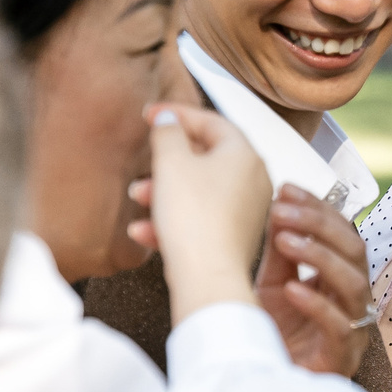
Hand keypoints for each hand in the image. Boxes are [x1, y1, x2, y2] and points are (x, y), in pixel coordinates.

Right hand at [135, 104, 272, 323]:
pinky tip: (142, 231)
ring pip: (199, 191)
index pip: (212, 121)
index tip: (150, 114)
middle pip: (205, 158)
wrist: (207, 277)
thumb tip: (169, 119)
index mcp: (245, 154)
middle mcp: (254, 180)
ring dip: (164, 192)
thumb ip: (167, 132)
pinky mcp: (235, 238)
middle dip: (167, 161)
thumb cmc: (193, 216)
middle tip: (144, 160)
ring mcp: (247, 211)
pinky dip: (172, 221)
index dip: (178, 113)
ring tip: (137, 196)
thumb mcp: (171, 162)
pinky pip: (201, 220)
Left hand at [251, 185, 372, 375]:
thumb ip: (280, 250)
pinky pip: (340, 327)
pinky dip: (317, 305)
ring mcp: (352, 330)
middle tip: (283, 210)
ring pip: (355, 284)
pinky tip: (292, 288)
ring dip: (320, 257)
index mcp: (337, 279)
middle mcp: (351, 300)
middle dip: (320, 225)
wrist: (263, 386)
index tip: (287, 190)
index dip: (319, 209)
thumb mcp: (270, 284)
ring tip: (285, 241)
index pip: (343, 234)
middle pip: (355, 252)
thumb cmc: (271, 336)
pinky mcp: (341, 359)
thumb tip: (279, 205)